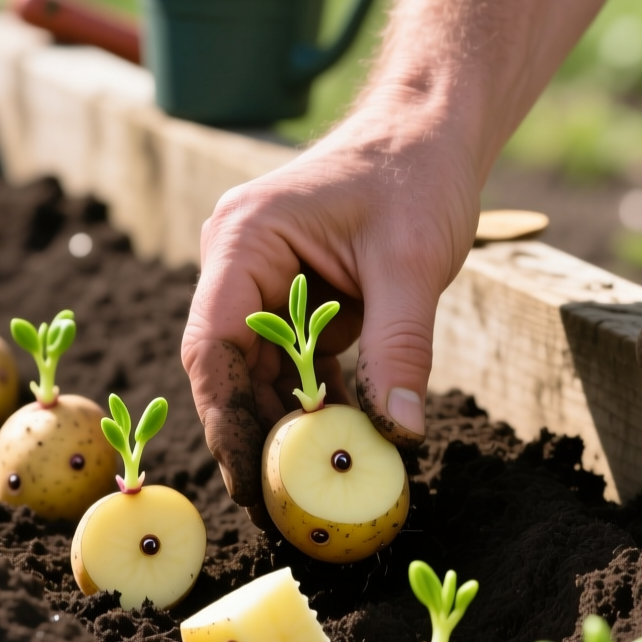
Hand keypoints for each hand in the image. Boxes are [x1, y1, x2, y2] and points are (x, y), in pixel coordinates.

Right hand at [182, 115, 479, 524]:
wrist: (429, 129)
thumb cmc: (416, 173)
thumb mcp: (413, 262)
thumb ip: (401, 349)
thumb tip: (400, 435)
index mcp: (244, 239)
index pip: (213, 346)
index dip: (226, 420)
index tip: (249, 481)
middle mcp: (237, 262)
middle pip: (228, 370)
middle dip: (253, 439)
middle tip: (278, 511)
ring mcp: (261, 282)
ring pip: (256, 375)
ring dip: (282, 431)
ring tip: (302, 497)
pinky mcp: (291, 300)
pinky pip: (288, 366)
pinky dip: (309, 407)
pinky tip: (329, 452)